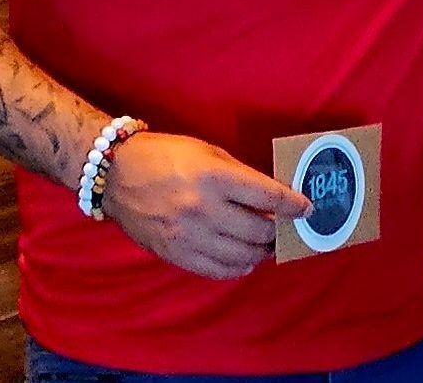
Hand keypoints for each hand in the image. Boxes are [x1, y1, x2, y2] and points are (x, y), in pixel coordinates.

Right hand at [101, 131, 309, 279]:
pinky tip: (243, 259)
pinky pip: (216, 270)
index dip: (293, 205)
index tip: (306, 209)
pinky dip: (237, 267)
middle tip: (283, 228)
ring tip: (265, 245)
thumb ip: (240, 175)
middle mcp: (204, 209)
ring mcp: (188, 236)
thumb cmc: (166, 155)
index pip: (268, 198)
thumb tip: (270, 198)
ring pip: (241, 256)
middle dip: (277, 231)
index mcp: (215, 177)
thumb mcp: (207, 152)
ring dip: (260, 252)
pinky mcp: (175, 254)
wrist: (116, 174)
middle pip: (259, 231)